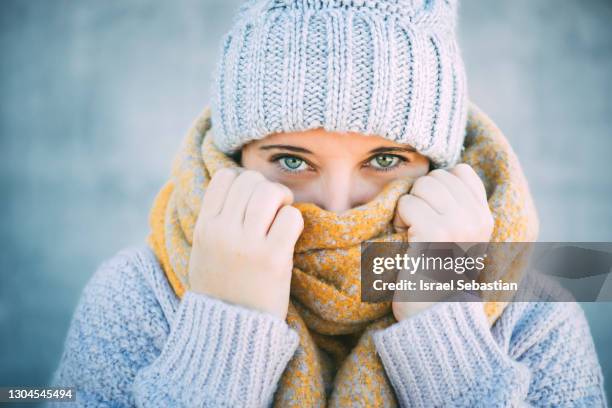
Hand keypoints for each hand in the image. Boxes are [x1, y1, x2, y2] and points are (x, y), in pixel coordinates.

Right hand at [188, 168, 303, 319]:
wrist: (229, 331)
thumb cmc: (220, 289)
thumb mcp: (203, 251)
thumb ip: (214, 221)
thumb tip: (235, 187)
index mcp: (204, 227)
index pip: (225, 177)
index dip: (243, 180)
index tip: (251, 197)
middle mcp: (223, 231)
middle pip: (250, 181)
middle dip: (266, 187)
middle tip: (274, 206)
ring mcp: (248, 245)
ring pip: (270, 192)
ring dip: (282, 199)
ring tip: (282, 215)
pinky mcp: (273, 258)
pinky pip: (291, 217)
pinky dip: (294, 220)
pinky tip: (289, 235)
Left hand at [391, 163, 493, 320]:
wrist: (432, 312)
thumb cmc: (436, 273)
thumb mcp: (459, 236)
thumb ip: (458, 206)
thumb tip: (440, 174)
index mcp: (484, 217)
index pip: (460, 171)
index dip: (438, 186)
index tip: (433, 212)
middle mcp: (476, 218)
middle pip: (436, 177)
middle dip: (419, 197)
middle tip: (418, 225)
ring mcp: (458, 225)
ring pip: (421, 186)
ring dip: (408, 207)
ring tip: (413, 232)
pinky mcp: (435, 233)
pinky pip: (407, 204)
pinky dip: (400, 219)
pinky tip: (407, 239)